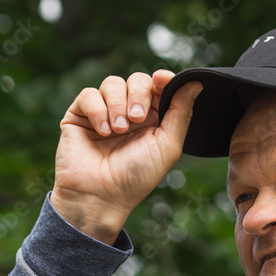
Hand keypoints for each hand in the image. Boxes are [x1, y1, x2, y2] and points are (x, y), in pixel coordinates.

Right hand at [51, 70, 202, 242]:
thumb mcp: (168, 146)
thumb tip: (196, 82)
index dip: (162, 79)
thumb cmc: (136, 177)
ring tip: (118, 130)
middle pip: (137, 79)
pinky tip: (102, 132)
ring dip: (118, 104)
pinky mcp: (79, 115)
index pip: (160, 86)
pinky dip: (97, 110)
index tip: (162, 80)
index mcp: (154, 119)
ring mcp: (104, 112)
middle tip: (137, 119)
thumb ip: (181, 112)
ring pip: (112, 83)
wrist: (100, 196)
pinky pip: (89, 95)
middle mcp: (129, 112)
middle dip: (139, 95)